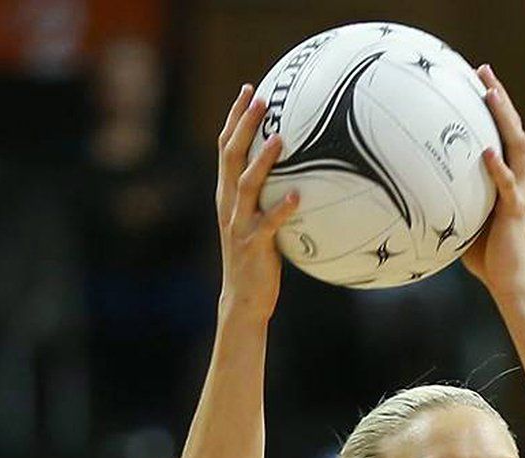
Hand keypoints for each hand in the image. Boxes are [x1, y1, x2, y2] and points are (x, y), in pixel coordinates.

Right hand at [216, 84, 299, 322]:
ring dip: (263, 160)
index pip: (226, 148)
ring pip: (246, 185)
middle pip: (231, 156)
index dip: (234, 118)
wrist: (243, 299)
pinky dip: (282, 209)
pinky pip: (269, 224)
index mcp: (227, 196)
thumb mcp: (258, 222)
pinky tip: (298, 196)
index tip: (249, 90)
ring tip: (281, 138)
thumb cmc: (256, 260)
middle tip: (262, 99)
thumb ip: (267, 197)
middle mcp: (228, 204)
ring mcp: (239, 224)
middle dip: (244, 125)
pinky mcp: (253, 245)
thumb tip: (299, 175)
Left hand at [460, 65, 524, 298]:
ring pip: (516, 146)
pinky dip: (497, 168)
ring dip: (504, 118)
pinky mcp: (516, 211)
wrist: (510, 281)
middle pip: (513, 128)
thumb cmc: (485, 255)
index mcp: (508, 178)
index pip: (502, 133)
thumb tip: (412, 191)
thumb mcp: (462, 218)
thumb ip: (449, 199)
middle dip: (499, 97)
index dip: (492, 106)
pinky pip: (507, 185)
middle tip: (482, 70)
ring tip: (490, 95)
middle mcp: (518, 179)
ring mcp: (520, 192)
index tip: (476, 79)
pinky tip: (486, 152)